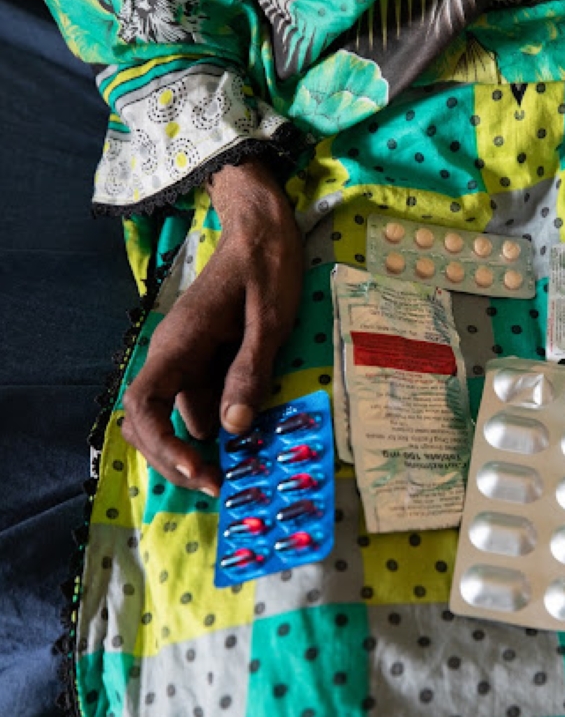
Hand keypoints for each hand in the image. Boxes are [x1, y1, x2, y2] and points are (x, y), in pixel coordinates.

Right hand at [121, 159, 302, 495]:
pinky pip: (203, 403)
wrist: (263, 229)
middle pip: (151, 423)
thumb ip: (250, 371)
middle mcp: (173, 357)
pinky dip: (218, 429)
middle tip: (223, 487)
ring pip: (179, 418)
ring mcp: (188, 361)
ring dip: (199, 449)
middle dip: (179, 460)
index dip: (162, 444)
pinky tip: (249, 443)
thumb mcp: (268, 321)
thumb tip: (232, 429)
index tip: (198, 469)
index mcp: (178, 344)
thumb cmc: (267, 268)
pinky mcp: (207, 362)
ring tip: (240, 472)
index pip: (144, 405)